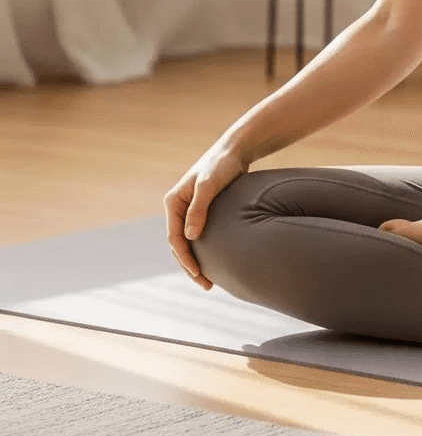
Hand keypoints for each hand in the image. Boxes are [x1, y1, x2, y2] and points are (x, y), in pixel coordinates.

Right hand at [163, 144, 247, 289]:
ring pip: (188, 242)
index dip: (185, 258)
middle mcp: (177, 207)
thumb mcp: (209, 184)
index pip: (174, 238)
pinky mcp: (202, 210)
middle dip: (189, 266)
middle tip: (205, 284)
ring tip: (208, 281)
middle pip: (178, 244)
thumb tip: (190, 236)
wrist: (235, 151)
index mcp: (173, 202)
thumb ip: (199, 208)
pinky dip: (204, 250)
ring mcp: (189, 209)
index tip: (197, 274)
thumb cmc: (222, 164)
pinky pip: (198, 235)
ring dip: (196, 261)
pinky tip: (215, 261)